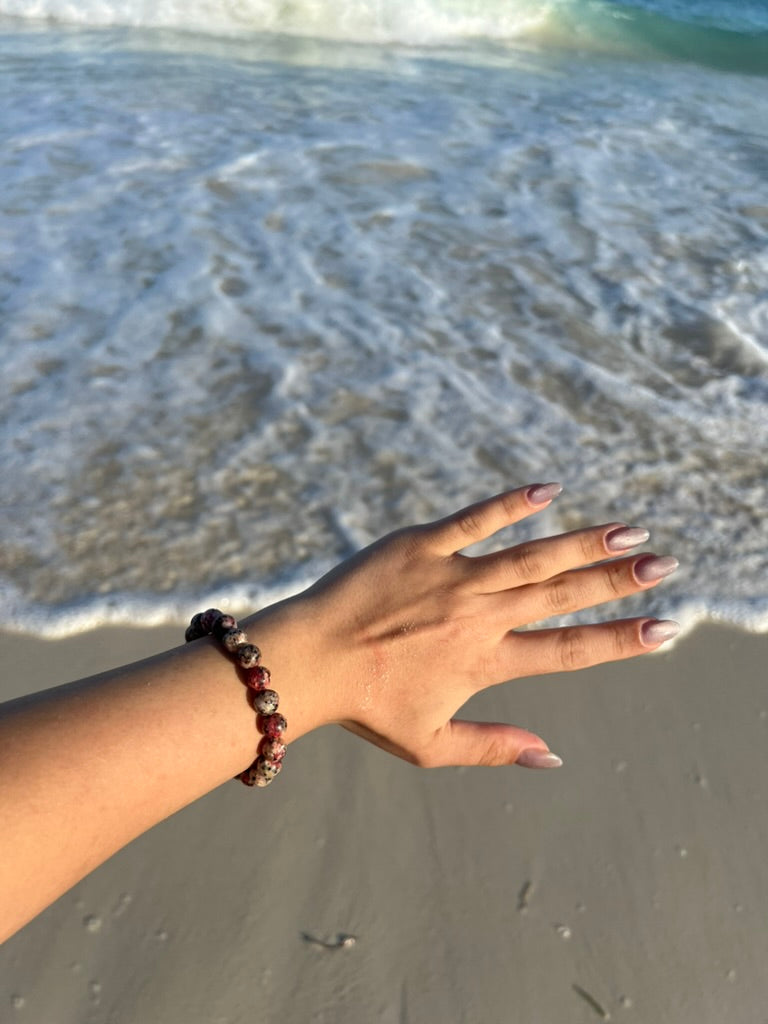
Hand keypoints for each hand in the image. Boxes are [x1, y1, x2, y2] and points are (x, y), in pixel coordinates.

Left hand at [247, 484, 678, 769]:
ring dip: (583, 542)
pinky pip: (474, 519)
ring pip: (531, 554)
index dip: (621, 640)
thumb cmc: (365, 706)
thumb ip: (494, 747)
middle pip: (563, 595)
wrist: (306, 661)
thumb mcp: (431, 746)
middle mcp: (479, 616)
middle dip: (618, 581)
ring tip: (628, 531)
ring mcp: (451, 576)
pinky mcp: (419, 545)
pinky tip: (549, 489)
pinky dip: (511, 504)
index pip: (569, 650)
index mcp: (485, 662)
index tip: (664, 628)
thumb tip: (554, 758)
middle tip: (663, 565)